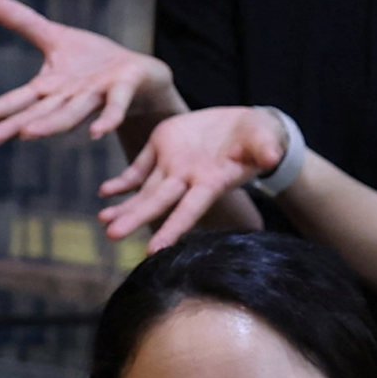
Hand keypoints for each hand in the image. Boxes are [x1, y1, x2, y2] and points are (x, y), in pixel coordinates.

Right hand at [0, 0, 177, 143]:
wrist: (142, 76)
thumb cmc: (96, 64)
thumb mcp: (55, 38)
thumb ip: (22, 22)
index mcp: (50, 88)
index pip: (15, 102)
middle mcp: (70, 98)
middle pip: (39, 113)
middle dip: (16, 125)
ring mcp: (97, 97)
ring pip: (71, 114)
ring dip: (51, 126)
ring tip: (28, 136)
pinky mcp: (124, 90)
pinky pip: (114, 107)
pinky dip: (106, 119)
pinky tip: (97, 133)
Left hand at [97, 105, 287, 246]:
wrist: (246, 127)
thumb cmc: (261, 139)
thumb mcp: (266, 140)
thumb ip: (266, 149)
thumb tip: (272, 157)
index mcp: (210, 181)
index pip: (189, 209)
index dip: (172, 228)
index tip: (153, 250)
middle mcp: (187, 179)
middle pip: (158, 202)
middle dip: (135, 218)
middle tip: (111, 236)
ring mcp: (173, 164)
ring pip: (144, 190)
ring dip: (124, 206)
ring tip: (104, 221)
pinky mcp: (163, 147)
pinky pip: (139, 168)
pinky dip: (123, 181)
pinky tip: (106, 193)